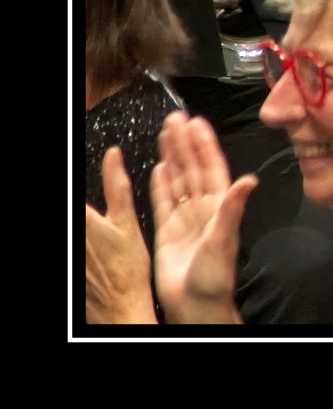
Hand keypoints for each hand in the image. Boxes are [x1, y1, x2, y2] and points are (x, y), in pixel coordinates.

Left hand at [83, 146, 157, 323]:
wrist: (119, 308)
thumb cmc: (128, 270)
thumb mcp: (128, 222)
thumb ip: (118, 186)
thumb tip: (113, 156)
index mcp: (83, 219)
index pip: (74, 194)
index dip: (81, 176)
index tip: (95, 172)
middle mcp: (73, 235)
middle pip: (77, 210)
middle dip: (87, 208)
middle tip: (101, 214)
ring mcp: (71, 250)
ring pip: (76, 228)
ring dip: (87, 227)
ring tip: (98, 230)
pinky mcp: (72, 266)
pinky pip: (75, 245)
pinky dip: (84, 242)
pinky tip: (92, 246)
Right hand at [149, 112, 254, 324]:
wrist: (196, 302)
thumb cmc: (216, 275)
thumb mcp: (225, 240)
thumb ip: (233, 209)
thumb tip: (249, 179)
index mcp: (220, 204)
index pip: (211, 166)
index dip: (204, 144)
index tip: (198, 122)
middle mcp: (203, 206)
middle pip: (192, 167)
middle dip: (184, 143)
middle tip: (176, 118)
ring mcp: (185, 217)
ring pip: (177, 179)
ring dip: (172, 157)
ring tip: (166, 133)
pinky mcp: (167, 230)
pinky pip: (162, 202)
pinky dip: (160, 184)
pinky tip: (159, 167)